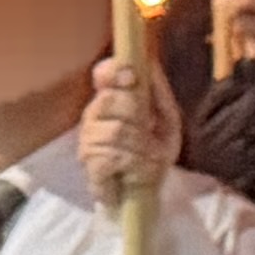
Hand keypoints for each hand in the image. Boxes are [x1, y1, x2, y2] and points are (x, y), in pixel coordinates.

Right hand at [78, 52, 175, 196]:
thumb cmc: (153, 152)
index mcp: (112, 98)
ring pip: (115, 131)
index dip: (113, 71)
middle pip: (109, 100)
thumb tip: (150, 63)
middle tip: (150, 132)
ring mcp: (88, 140)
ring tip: (150, 158)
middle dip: (138, 116)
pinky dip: (133, 165)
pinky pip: (111, 156)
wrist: (147, 191)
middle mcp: (95, 115)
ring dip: (142, 147)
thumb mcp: (166, 120)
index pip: (103, 74)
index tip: (131, 76)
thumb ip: (159, 92)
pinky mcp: (90, 165)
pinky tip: (137, 171)